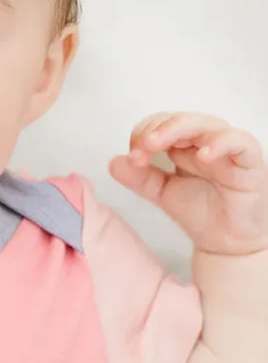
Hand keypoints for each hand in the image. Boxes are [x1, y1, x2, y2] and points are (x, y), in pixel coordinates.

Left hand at [108, 112, 267, 254]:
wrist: (226, 243)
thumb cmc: (200, 211)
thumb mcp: (161, 193)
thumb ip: (139, 178)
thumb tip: (114, 162)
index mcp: (183, 144)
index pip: (160, 124)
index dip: (142, 135)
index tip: (133, 158)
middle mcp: (205, 141)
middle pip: (180, 120)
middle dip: (157, 129)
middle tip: (142, 146)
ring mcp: (227, 149)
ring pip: (206, 123)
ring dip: (179, 129)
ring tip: (158, 143)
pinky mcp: (249, 161)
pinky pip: (239, 142)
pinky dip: (221, 143)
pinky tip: (202, 155)